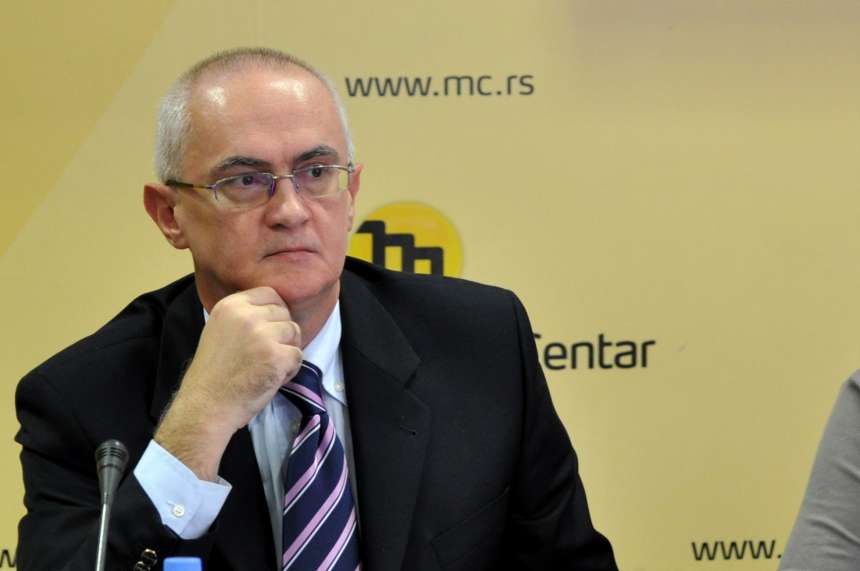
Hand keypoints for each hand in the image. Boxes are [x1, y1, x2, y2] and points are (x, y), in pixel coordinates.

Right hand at [154, 287, 302, 479]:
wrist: (206, 406)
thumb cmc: (213, 374)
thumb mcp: (219, 330)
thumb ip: (243, 316)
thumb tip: (275, 309)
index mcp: (230, 306)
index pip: (270, 293)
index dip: (275, 311)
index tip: (268, 330)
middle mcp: (247, 316)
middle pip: (284, 313)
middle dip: (282, 333)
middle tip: (266, 354)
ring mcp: (263, 335)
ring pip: (294, 332)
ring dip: (287, 350)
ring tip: (267, 366)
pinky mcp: (277, 356)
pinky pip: (298, 355)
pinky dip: (290, 369)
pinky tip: (272, 378)